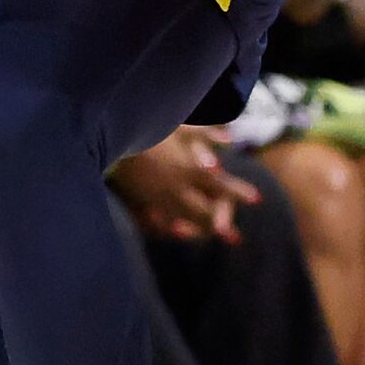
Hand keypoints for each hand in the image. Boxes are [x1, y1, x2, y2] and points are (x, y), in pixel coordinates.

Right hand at [109, 126, 259, 243]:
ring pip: (183, 219)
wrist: (107, 138)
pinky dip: (170, 227)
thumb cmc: (146, 128)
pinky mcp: (141, 200)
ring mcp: (158, 197)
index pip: (219, 185)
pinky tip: (175, 232)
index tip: (257, 200)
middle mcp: (175, 188)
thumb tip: (231, 140)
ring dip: (199, 230)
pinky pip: (158, 220)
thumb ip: (206, 134)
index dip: (238, 192)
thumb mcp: (178, 126)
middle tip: (235, 238)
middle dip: (220, 223)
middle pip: (203, 211)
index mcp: (187, 169)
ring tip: (210, 238)